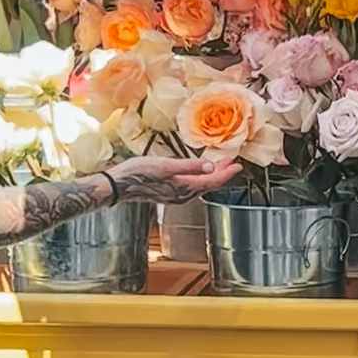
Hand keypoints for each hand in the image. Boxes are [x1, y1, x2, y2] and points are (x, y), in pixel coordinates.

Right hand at [105, 156, 239, 205]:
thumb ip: (190, 166)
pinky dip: (199, 177)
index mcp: (185, 188)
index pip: (213, 181)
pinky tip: (197, 171)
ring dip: (211, 175)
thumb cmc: (139, 174)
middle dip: (221, 173)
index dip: (227, 173)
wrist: (118, 185)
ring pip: (200, 185)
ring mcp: (176, 195)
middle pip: (209, 184)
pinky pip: (191, 186)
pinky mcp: (168, 193)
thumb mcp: (166, 166)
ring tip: (219, 164)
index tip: (238, 165)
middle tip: (232, 162)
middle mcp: (183, 195)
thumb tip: (211, 167)